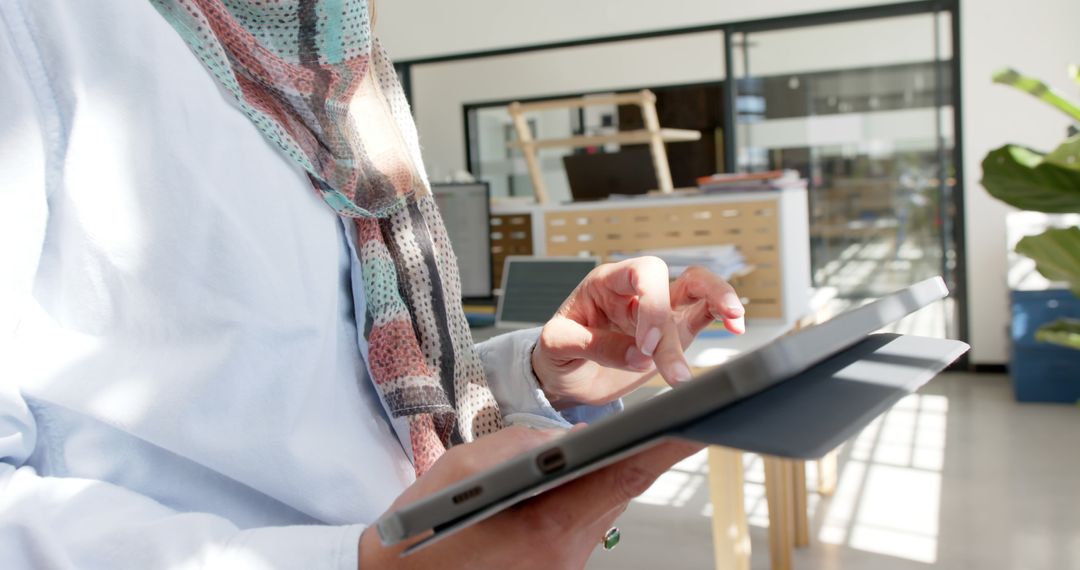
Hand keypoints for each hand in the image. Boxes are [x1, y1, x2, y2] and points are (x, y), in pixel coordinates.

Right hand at [360, 425, 701, 568]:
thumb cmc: (422, 530)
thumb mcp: (462, 468)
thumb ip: (522, 443)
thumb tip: (566, 437)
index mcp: (545, 527)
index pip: (622, 479)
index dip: (665, 447)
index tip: (698, 420)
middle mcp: (564, 556)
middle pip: (618, 493)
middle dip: (637, 454)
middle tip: (670, 417)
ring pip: (602, 510)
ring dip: (604, 476)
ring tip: (613, 443)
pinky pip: (582, 526)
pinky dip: (581, 498)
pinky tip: (568, 480)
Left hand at [532, 257, 744, 407]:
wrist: (565, 376)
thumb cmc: (557, 352)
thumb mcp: (558, 346)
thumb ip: (595, 346)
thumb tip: (639, 354)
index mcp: (605, 282)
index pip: (639, 272)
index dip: (650, 304)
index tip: (644, 346)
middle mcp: (635, 291)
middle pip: (669, 284)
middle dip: (670, 324)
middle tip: (664, 364)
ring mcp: (658, 310)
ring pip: (698, 288)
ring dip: (719, 301)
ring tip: (735, 322)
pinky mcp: (673, 331)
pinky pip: (704, 313)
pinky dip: (723, 316)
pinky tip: (736, 327)